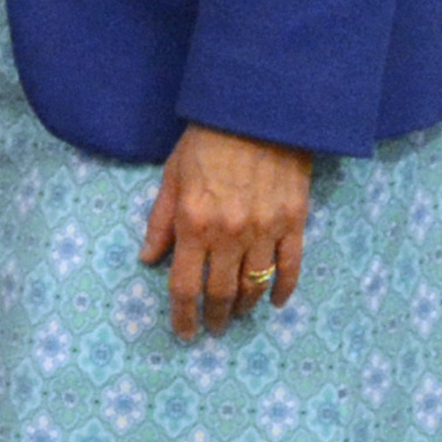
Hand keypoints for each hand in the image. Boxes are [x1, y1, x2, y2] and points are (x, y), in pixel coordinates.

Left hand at [140, 126, 313, 337]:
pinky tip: (274, 302)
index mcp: (194, 224)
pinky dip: (282, 290)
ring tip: (238, 314)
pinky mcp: (294, 221)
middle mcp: (229, 233)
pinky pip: (290, 267)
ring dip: (245, 307)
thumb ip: (160, 222)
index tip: (185, 332)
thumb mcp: (172, 176)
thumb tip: (147, 260)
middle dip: (215, 317)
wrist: (258, 109)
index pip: (185, 286)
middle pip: (221, 293)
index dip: (183, 316)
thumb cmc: (208, 139)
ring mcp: (265, 229)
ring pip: (254, 285)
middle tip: (213, 328)